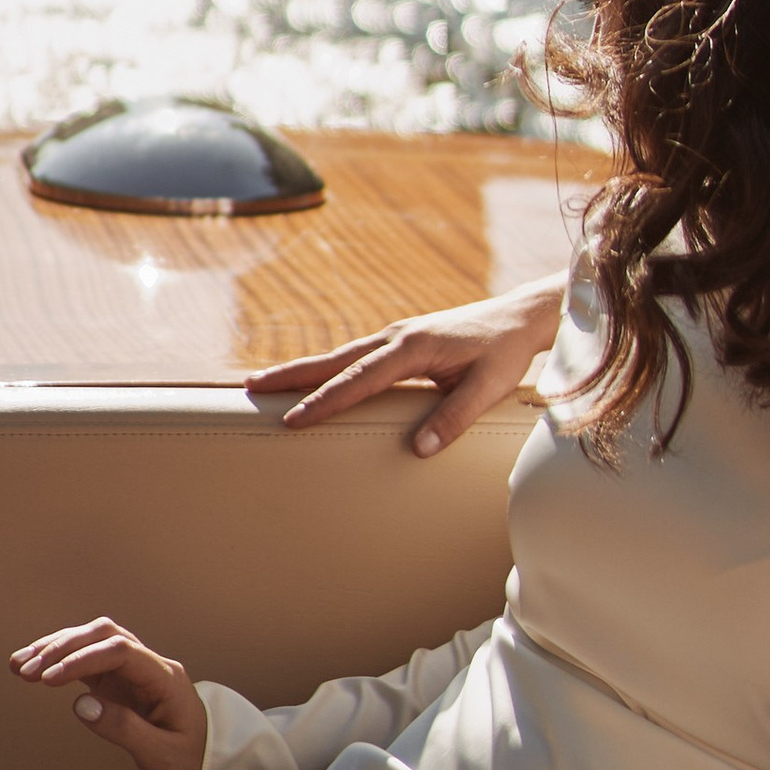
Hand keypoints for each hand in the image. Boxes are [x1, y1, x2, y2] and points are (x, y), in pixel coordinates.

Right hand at [11, 616, 209, 769]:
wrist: (206, 766)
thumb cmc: (188, 761)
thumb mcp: (160, 754)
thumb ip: (123, 728)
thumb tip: (80, 704)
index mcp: (166, 677)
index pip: (122, 652)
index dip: (83, 660)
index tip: (49, 679)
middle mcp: (149, 664)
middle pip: (105, 637)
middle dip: (64, 648)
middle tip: (27, 670)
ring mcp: (134, 670)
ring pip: (94, 642)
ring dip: (56, 649)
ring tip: (19, 664)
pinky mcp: (120, 681)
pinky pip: (88, 661)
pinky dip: (60, 661)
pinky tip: (34, 667)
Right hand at [249, 275, 564, 452]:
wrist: (521, 317)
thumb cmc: (506, 353)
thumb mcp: (488, 388)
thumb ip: (455, 418)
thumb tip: (418, 452)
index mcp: (414, 346)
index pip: (360, 379)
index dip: (325, 401)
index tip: (292, 419)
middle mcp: (398, 336)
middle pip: (336, 359)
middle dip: (292, 375)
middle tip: (248, 387)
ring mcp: (398, 336)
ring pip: (341, 356)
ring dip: (303, 369)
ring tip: (264, 382)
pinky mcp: (402, 342)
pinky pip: (355, 358)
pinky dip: (327, 369)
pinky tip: (313, 380)